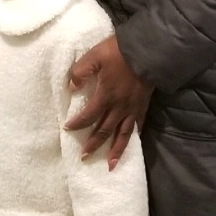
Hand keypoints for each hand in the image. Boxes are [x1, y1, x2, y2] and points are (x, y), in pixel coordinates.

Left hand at [65, 35, 151, 166]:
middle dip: (94, 144)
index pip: (89, 116)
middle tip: (84, 156)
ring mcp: (133, 108)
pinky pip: (138, 126)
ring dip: (115, 150)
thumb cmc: (118, 52)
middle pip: (104, 130)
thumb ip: (80, 72)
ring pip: (123, 135)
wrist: (147, 50)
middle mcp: (119, 107)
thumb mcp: (94, 56)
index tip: (68, 129)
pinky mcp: (143, 106)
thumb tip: (71, 87)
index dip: (78, 123)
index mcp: (106, 96)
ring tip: (110, 165)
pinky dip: (133, 137)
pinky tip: (129, 144)